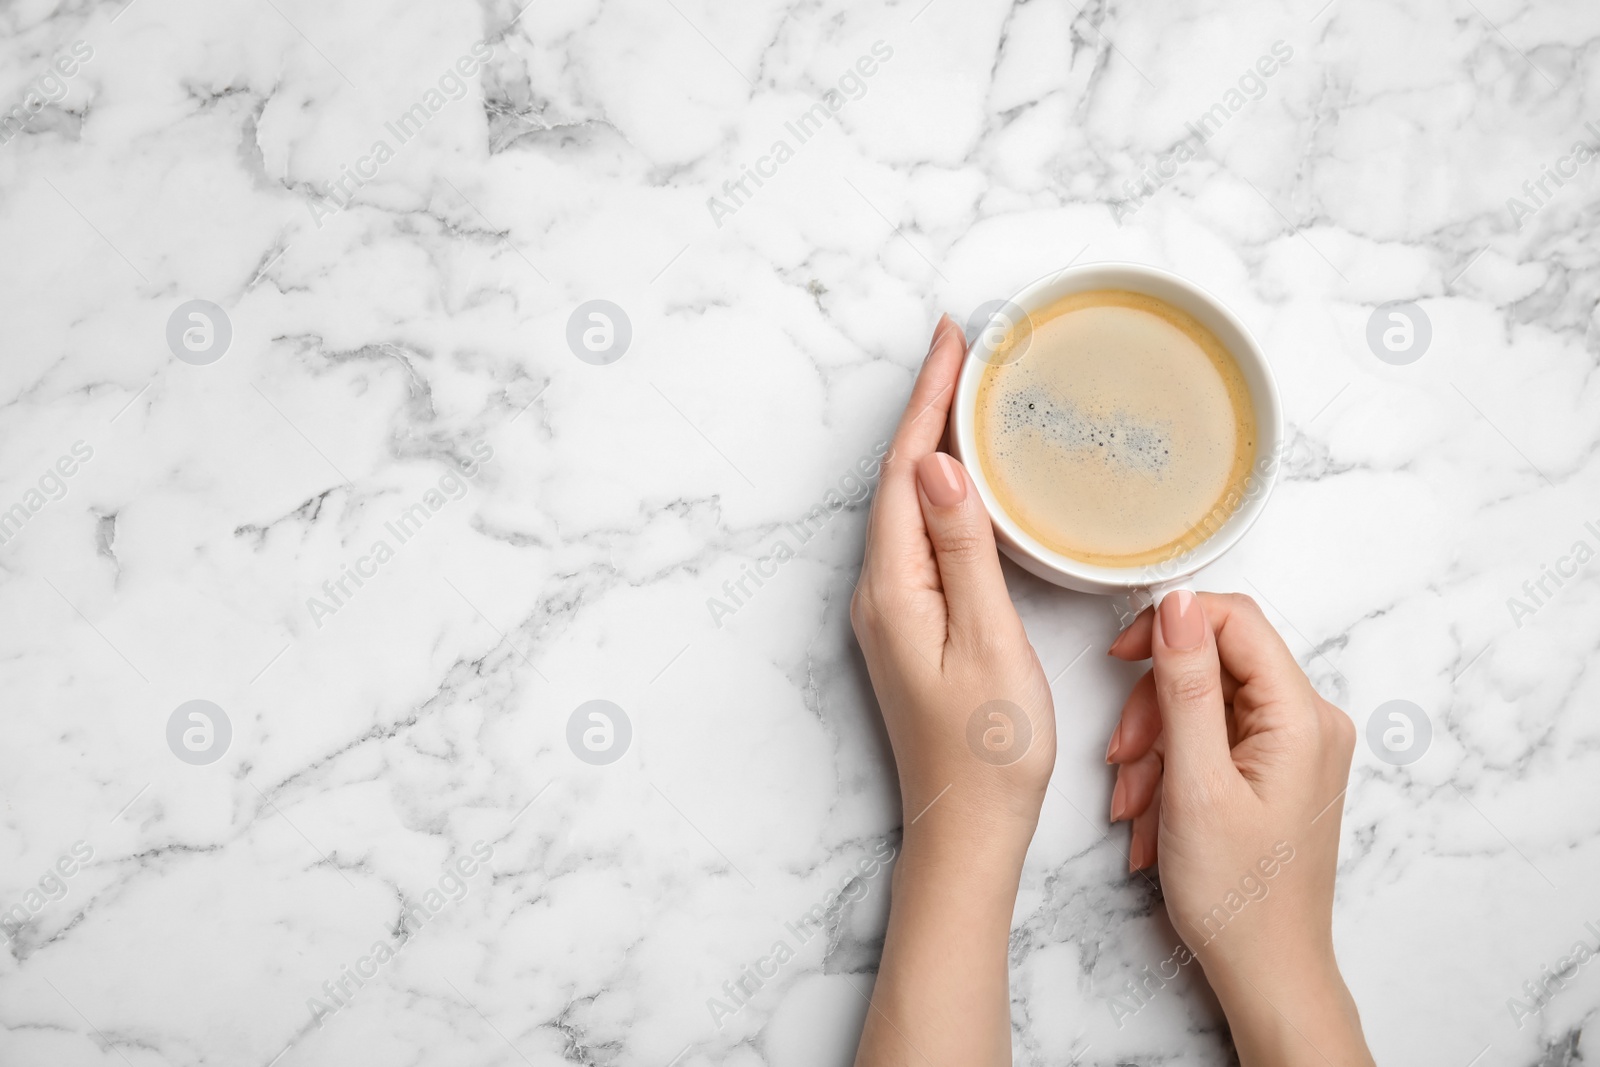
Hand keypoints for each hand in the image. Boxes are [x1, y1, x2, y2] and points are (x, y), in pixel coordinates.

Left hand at [851, 314, 1053, 1066]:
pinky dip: (941, 494)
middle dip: (929, 410)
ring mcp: (891, 610)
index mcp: (895, 588)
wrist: (968, 829)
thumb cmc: (991, 749)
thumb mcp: (988, 642)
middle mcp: (879, 592)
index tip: (953, 340)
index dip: (928, 401)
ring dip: (933, 447)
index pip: (905, 472)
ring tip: (968, 394)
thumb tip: (939, 466)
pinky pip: (920, 537)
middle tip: (967, 350)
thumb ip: (964, 551)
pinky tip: (966, 483)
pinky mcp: (909, 626)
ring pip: (908, 506)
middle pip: (899, 480)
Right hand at [1105, 591, 1371, 1065]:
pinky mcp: (1276, 768)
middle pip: (1214, 663)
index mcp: (1302, 717)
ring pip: (1204, 703)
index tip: (1122, 654)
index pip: (1235, 621)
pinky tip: (1151, 814)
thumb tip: (1177, 602)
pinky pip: (1212, 738)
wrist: (1266, 970)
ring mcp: (1294, 747)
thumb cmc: (1238, 895)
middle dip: (1155, 704)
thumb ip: (1186, 686)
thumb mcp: (1195, 782)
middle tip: (1123, 756)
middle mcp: (1309, 722)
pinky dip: (1171, 766)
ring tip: (1134, 803)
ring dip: (1154, 744)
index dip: (1171, 624)